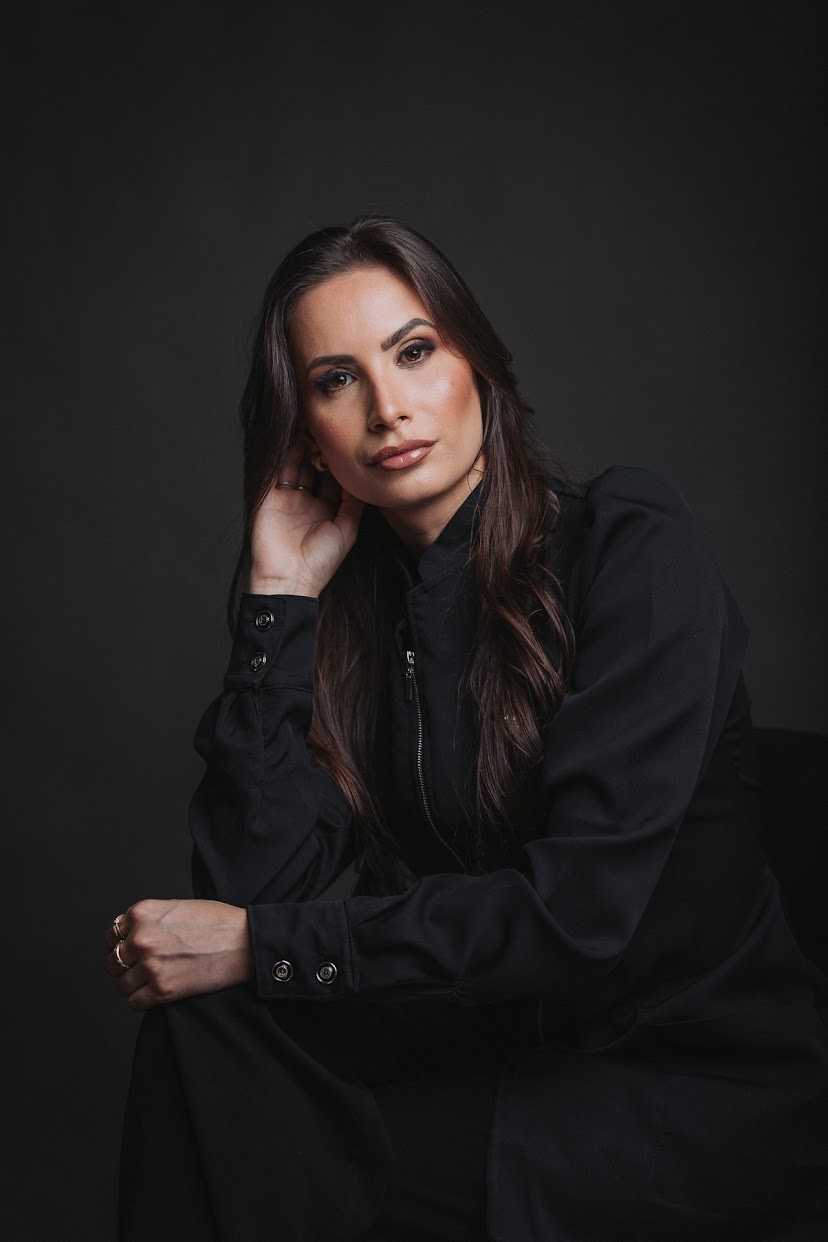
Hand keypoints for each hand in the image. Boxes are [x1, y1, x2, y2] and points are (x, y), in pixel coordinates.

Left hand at [104, 899, 253, 1010]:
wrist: (245, 942)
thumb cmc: (218, 922)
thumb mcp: (177, 907)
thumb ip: (150, 920)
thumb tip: (132, 935)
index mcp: (143, 913)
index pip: (112, 934)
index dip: (122, 943)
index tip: (131, 950)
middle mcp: (141, 938)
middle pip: (112, 961)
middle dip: (124, 966)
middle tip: (141, 967)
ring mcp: (150, 965)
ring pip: (121, 984)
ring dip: (133, 985)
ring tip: (151, 982)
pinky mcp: (162, 990)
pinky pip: (134, 1002)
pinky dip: (142, 1000)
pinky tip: (157, 993)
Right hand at [248, 437, 363, 596]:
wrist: (288, 580)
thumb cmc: (320, 563)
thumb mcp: (346, 530)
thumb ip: (354, 503)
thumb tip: (362, 478)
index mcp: (325, 510)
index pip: (333, 478)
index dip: (339, 460)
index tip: (349, 440)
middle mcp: (305, 501)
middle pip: (314, 466)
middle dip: (321, 448)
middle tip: (331, 425)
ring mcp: (287, 498)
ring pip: (295, 463)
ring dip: (303, 445)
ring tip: (314, 423)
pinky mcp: (269, 497)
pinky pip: (277, 469)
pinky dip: (284, 452)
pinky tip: (293, 436)